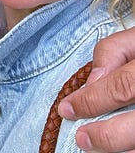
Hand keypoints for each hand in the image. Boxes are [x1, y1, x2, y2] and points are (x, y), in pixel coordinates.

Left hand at [58, 27, 134, 152]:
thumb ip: (112, 51)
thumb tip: (93, 81)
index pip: (119, 88)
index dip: (90, 101)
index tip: (67, 108)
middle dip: (104, 136)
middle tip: (81, 137)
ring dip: (119, 151)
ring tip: (97, 148)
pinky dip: (132, 150)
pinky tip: (121, 148)